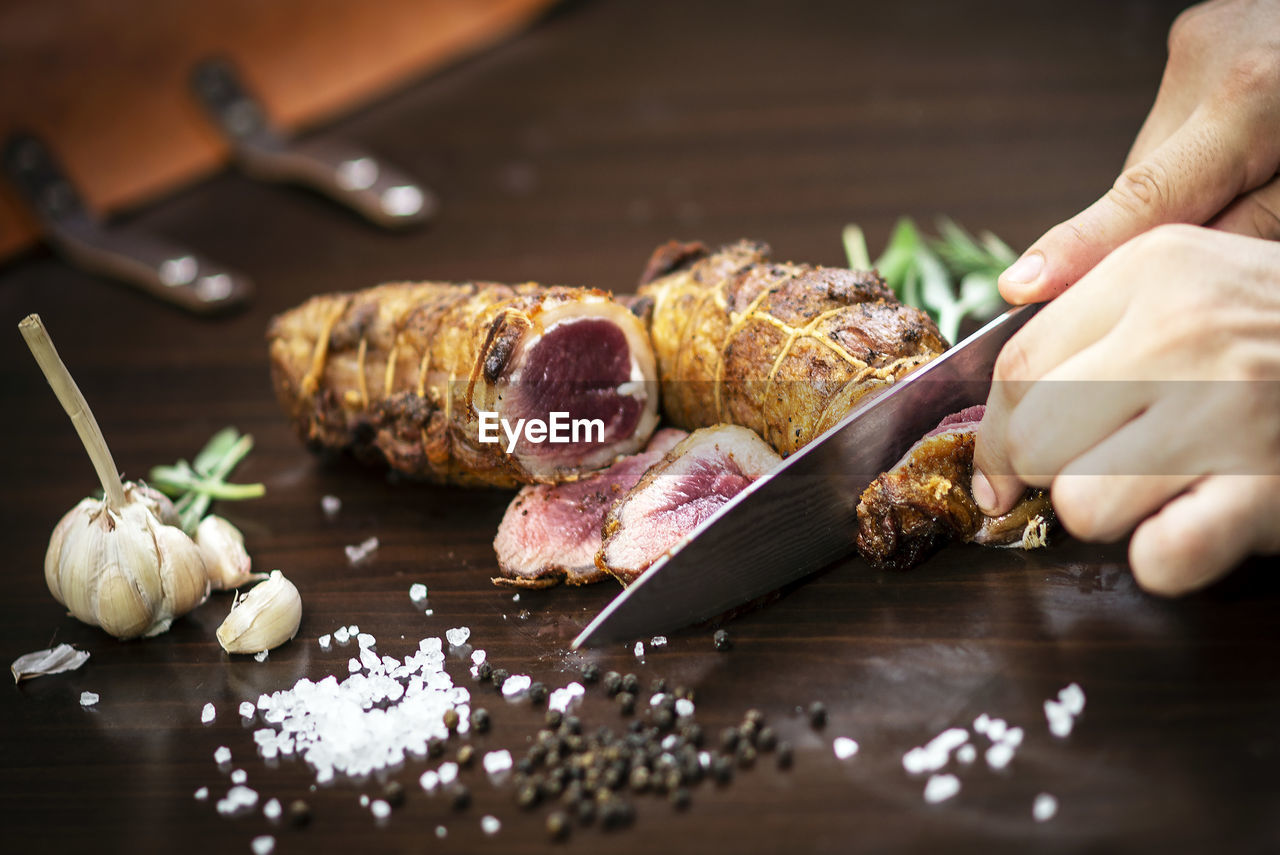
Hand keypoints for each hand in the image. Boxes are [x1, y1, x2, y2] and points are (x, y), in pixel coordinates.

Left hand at [973, 226, 1279, 594]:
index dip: (995, 432)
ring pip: (1080, 505)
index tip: (1001, 466)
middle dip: (1047, 474)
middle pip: (1031, 441)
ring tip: (1167, 484)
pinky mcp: (1269, 487)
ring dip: (1112, 514)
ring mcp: (1231, 412)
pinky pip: (1160, 558)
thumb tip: (993, 404)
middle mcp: (1185, 333)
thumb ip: (1095, 318)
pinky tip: (1195, 524)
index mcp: (1153, 270)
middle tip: (1098, 469)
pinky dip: (1167, 559)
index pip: (1017, 368)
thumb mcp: (1195, 282)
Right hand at [998, 0, 1279, 303]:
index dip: (1078, 250)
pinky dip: (1199, 157)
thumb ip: (1250, 233)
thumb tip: (1163, 276)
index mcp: (1250, 97)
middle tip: (1231, 246)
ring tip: (1257, 181)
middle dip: (1168, 231)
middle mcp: (1206, 58)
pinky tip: (1248, 151)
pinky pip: (1177, 126)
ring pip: (1158, 158)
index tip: (1021, 289)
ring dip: (1186, 193)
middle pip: (1146, 185)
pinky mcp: (1199, 36)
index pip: (1141, 199)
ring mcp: (1198, 39)